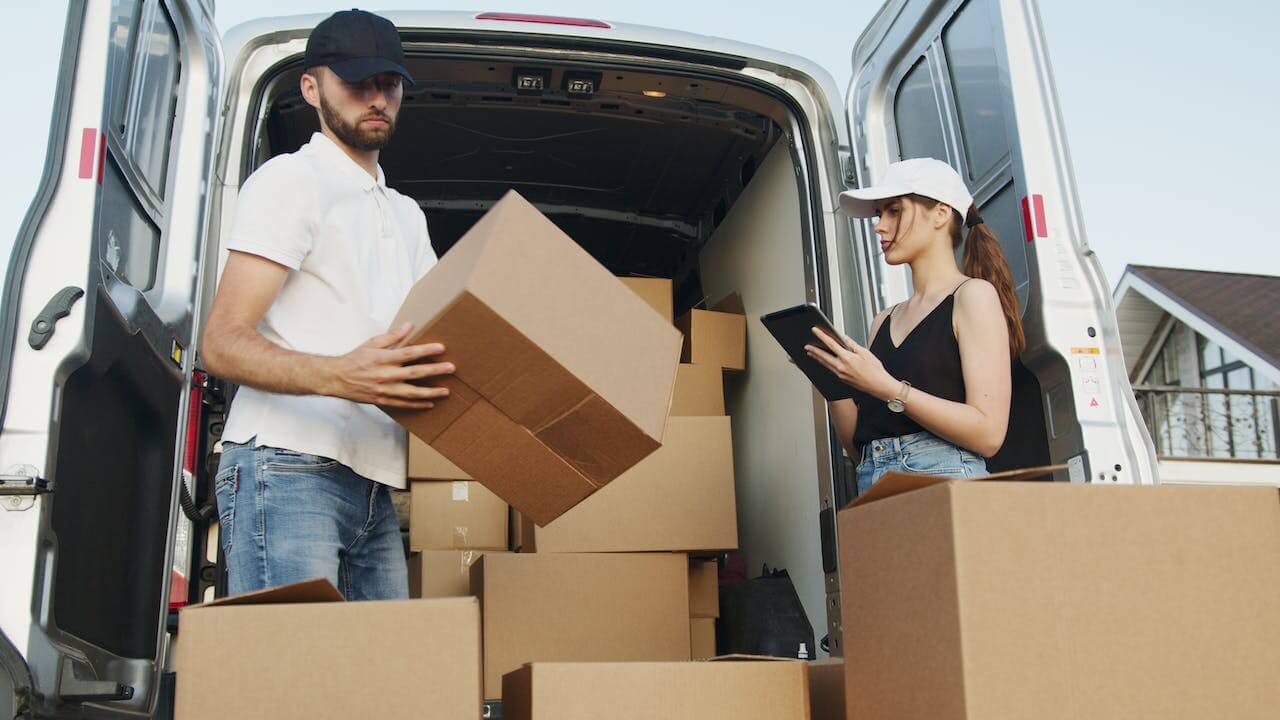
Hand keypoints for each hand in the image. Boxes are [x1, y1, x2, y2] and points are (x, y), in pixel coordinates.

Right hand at [322, 322, 454, 408]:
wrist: (337, 378)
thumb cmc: (355, 359)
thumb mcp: (372, 343)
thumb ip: (393, 336)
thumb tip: (409, 325)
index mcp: (384, 358)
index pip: (409, 353)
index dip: (426, 350)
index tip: (441, 348)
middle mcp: (386, 375)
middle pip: (415, 373)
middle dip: (435, 371)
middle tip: (451, 368)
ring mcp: (385, 390)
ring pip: (412, 393)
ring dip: (431, 392)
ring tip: (446, 391)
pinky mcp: (383, 400)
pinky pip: (403, 404)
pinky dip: (417, 405)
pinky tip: (430, 404)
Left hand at [804, 327, 897, 399]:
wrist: (878, 385)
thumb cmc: (874, 370)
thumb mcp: (864, 352)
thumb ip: (852, 345)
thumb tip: (844, 339)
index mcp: (847, 358)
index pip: (831, 344)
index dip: (822, 336)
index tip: (815, 331)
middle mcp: (841, 367)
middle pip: (823, 356)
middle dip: (814, 350)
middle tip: (806, 346)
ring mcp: (840, 374)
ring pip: (825, 364)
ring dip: (817, 358)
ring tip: (811, 353)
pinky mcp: (842, 379)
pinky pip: (830, 369)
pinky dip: (825, 364)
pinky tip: (824, 361)